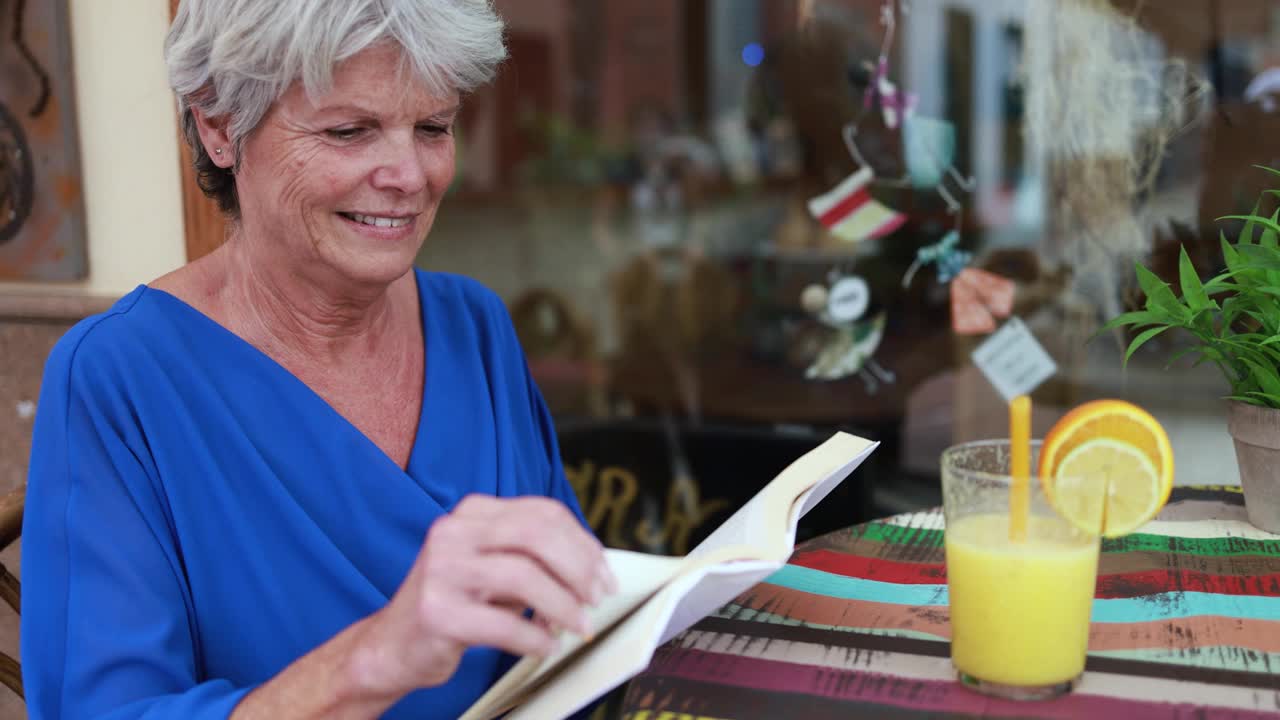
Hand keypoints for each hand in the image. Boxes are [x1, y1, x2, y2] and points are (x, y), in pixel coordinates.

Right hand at [347, 495, 616, 697]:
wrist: (391, 646)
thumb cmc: (453, 604)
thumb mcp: (492, 567)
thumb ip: (533, 558)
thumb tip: (594, 569)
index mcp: (472, 512)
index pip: (543, 513)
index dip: (583, 543)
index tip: (604, 573)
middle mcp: (453, 532)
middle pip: (537, 535)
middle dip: (579, 569)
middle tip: (597, 598)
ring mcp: (441, 570)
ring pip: (524, 576)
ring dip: (563, 606)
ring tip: (577, 626)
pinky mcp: (437, 612)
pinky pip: (504, 624)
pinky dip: (535, 638)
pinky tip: (545, 647)